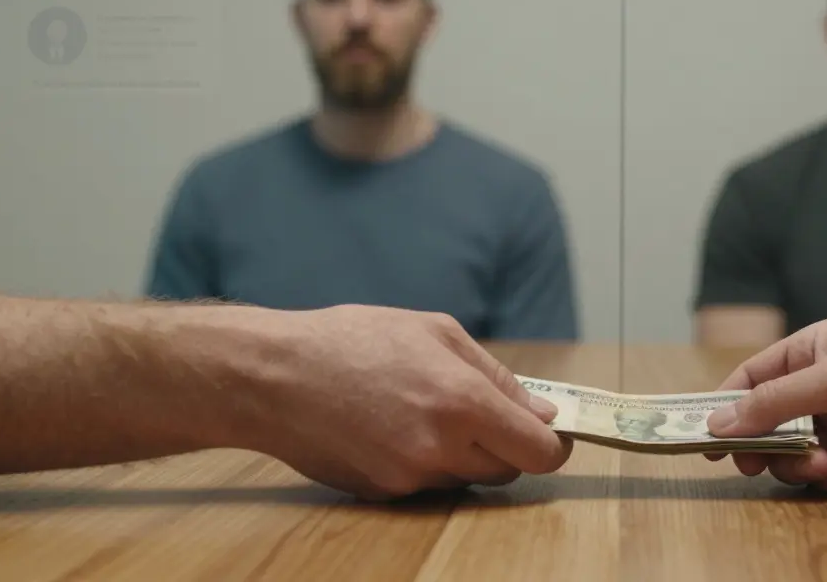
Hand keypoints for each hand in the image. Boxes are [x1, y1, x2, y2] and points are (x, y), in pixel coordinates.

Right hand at [232, 305, 571, 499]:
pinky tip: (392, 426)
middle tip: (482, 413)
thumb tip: (542, 412)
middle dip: (508, 446)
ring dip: (463, 453)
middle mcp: (441, 448)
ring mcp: (410, 477)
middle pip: (508, 470)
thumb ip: (497, 376)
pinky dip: (425, 461)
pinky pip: (427, 483)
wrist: (273, 378)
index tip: (550, 432)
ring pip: (467, 478)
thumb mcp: (436, 332)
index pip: (539, 452)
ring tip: (422, 409)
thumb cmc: (354, 340)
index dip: (553, 444)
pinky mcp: (383, 494)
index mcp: (463, 402)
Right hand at [705, 319, 826, 490]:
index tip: (706, 439)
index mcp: (813, 349)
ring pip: (796, 453)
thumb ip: (774, 403)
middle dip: (766, 445)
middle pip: (768, 422)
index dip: (727, 408)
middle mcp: (824, 384)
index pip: (752, 378)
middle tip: (757, 465)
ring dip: (804, 464)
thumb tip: (717, 420)